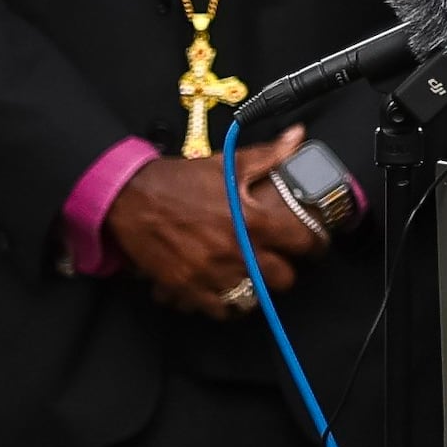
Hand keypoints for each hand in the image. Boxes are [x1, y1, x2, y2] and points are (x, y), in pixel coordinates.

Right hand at [106, 129, 318, 317]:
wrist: (131, 197)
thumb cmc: (182, 180)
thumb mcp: (229, 163)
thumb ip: (269, 155)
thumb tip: (298, 136)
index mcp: (252, 220)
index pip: (302, 242)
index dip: (315, 244)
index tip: (314, 244)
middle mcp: (235, 252)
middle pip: (282, 279)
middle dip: (286, 270)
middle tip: (281, 261)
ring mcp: (209, 274)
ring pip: (251, 299)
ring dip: (256, 289)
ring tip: (254, 278)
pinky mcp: (184, 288)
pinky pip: (216, 310)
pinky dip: (224, 304)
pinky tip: (225, 289)